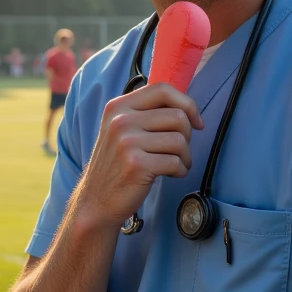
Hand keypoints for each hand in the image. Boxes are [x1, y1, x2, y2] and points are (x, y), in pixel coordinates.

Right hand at [78, 83, 202, 229]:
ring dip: (185, 157)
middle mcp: (120, 120)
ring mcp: (126, 142)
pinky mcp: (136, 165)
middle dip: (187, 136)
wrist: (95, 201)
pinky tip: (170, 175)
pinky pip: (176, 162)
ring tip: (175, 165)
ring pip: (180, 140)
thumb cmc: (117, 165)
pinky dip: (180, 171)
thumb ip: (146, 113)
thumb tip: (186, 106)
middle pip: (177, 116)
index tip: (195, 121)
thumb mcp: (121, 130)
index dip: (187, 103)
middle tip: (178, 151)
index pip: (162, 90)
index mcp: (118, 107)